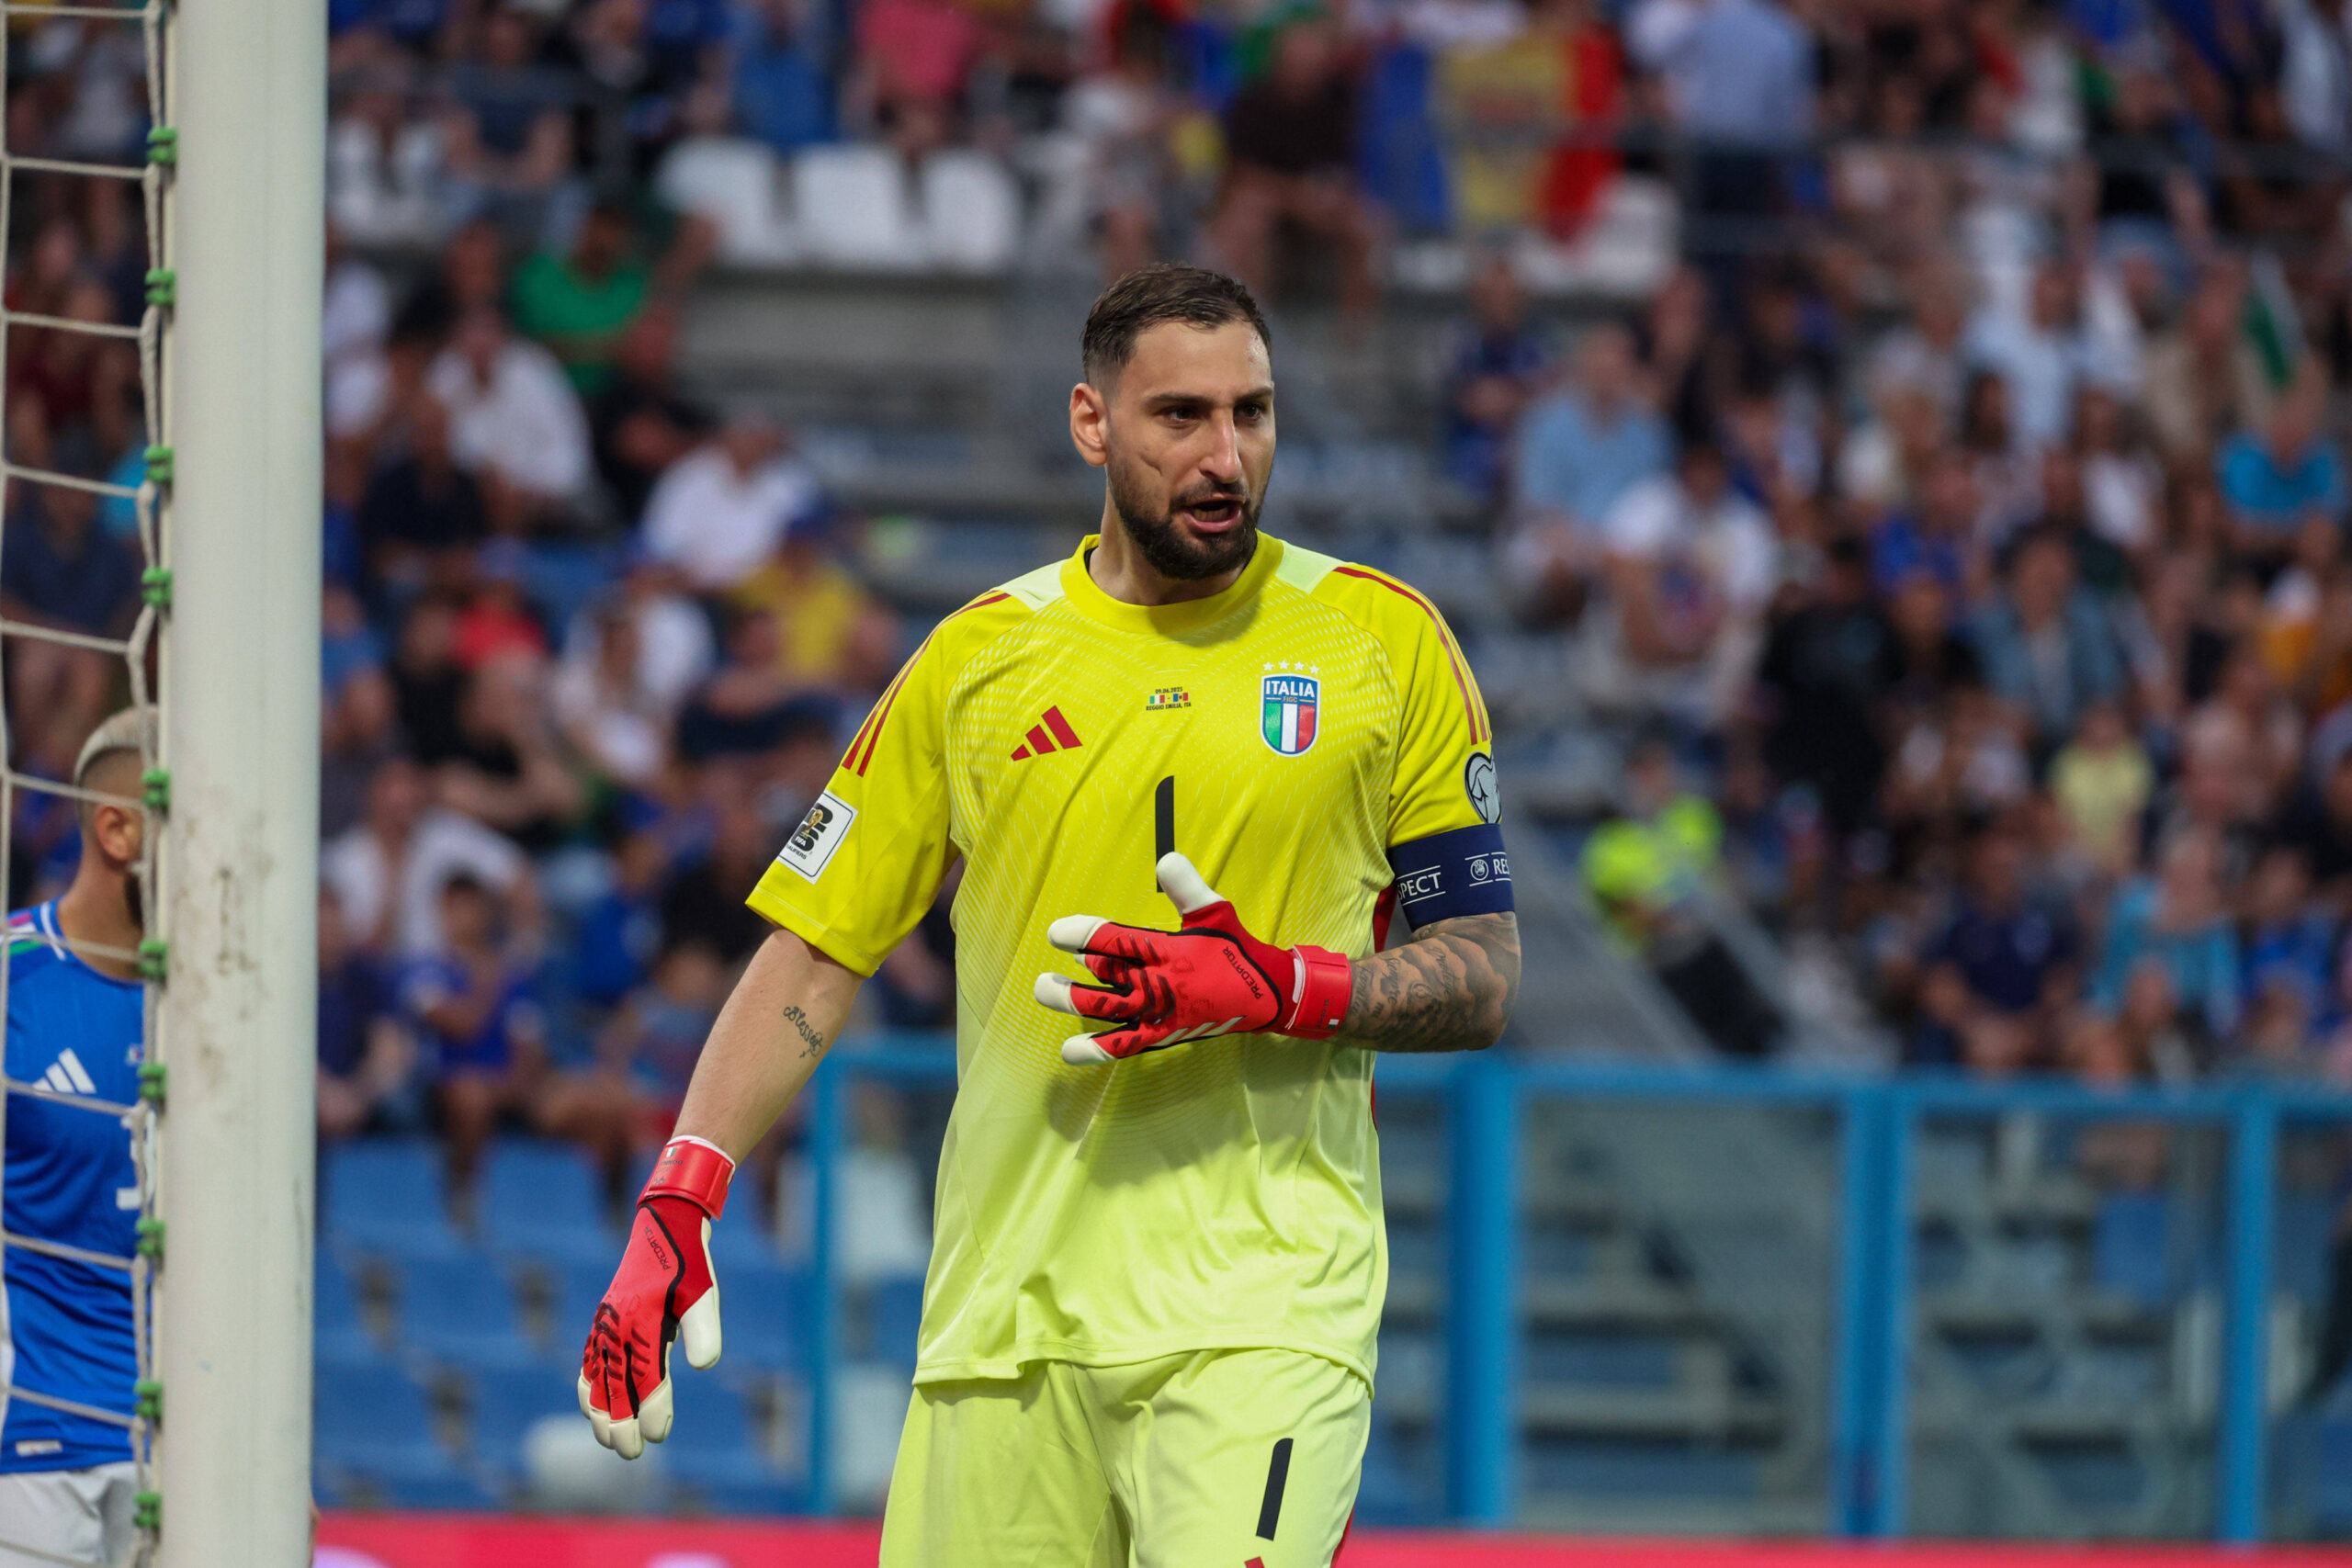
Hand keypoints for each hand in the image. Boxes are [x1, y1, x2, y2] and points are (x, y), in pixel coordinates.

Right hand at [578, 1137, 732, 1458]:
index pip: (644, 1376)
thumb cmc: (689, 1265)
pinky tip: (592, 1407)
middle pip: (612, 1386)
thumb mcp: (704, 1294)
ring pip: (594, 1378)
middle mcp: (616, 1325)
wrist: (663, 1227)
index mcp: (641, 1320)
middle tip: (631, 1453)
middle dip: (619, 1424)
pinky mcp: (603, 1322)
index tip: (659, 1435)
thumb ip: (704, 1330)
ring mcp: (605, 1324)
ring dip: (599, 1412)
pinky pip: (588, 1363)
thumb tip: (705, 1366)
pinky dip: (587, 1388)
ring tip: (609, 1441)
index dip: (651, 1409)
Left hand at [1034, 852, 1351, 1063]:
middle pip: (1106, 982)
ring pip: (1109, 1011)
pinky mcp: (1164, 1034)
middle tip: (1040, 979)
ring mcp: (1160, 1012)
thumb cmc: (1234, 949)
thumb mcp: (1215, 911)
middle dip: (1070, 981)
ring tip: (1044, 995)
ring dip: (1074, 1004)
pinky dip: (1097, 1050)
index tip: (1057, 933)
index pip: (1118, 941)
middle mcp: (1160, 984)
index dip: (1085, 935)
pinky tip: (1069, 1052)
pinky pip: (1126, 1045)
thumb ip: (1188, 887)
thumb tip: (1166, 859)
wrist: (1264, 994)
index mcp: (1169, 951)